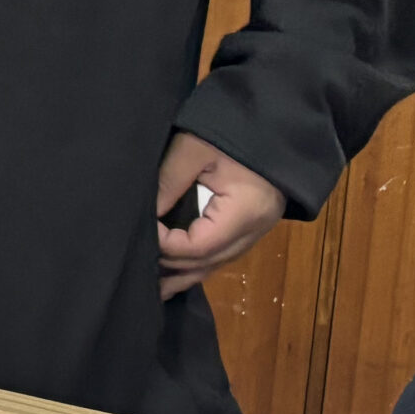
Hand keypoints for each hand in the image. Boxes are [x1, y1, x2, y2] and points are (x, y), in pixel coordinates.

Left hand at [155, 132, 285, 297]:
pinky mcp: (252, 226)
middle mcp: (253, 230)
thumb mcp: (195, 149)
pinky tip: (178, 273)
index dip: (167, 244)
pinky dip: (198, 264)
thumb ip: (169, 183)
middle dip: (171, 266)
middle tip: (137, 265)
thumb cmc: (234, 132)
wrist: (277, 126)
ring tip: (153, 288)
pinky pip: (222, 255)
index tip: (144, 230)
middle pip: (208, 262)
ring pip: (216, 264)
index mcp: (244, 213)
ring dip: (184, 274)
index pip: (199, 246)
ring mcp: (256, 231)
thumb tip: (145, 216)